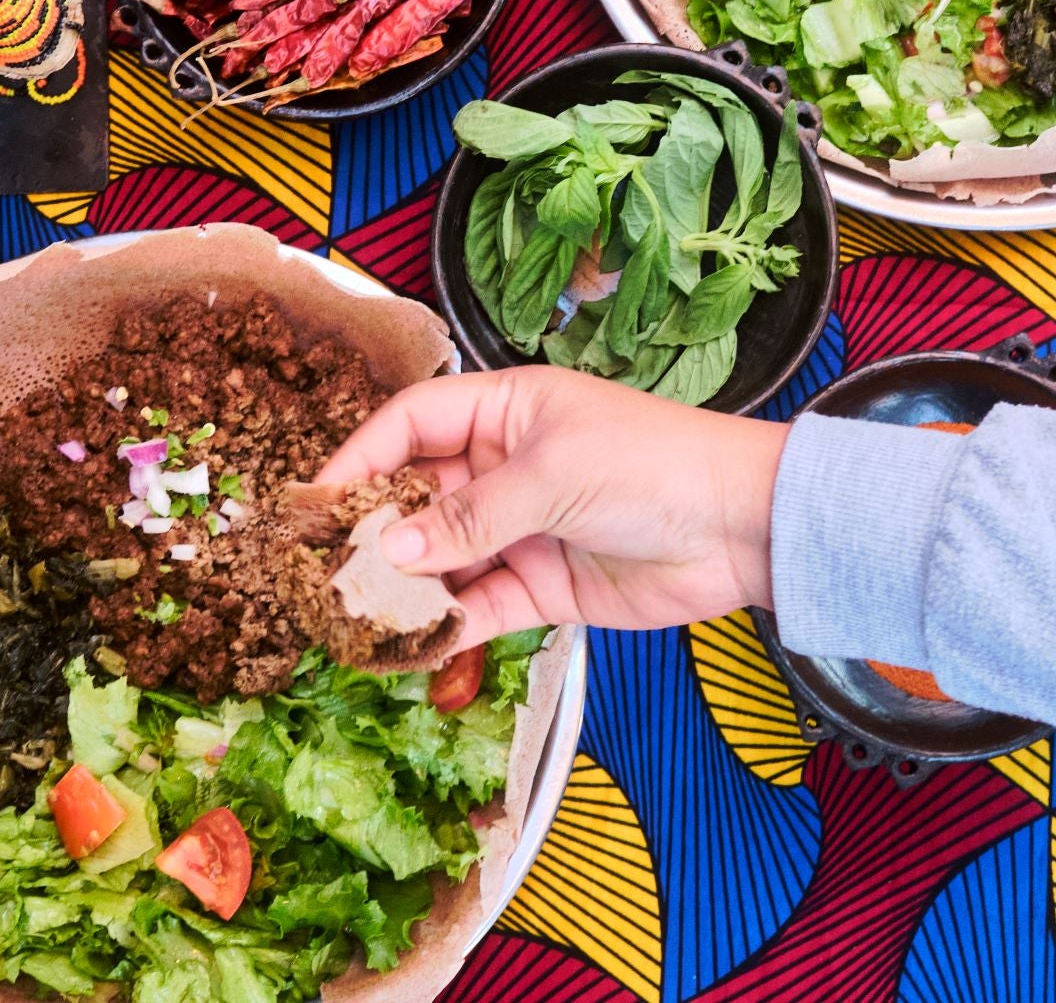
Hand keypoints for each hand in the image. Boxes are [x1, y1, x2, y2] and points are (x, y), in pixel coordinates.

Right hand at [317, 367, 787, 646]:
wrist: (742, 527)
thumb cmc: (656, 464)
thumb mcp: (554, 474)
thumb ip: (470, 516)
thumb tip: (388, 548)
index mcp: (506, 411)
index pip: (410, 424)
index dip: (359, 458)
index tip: (313, 503)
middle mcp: (504, 466)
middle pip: (415, 496)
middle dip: (370, 531)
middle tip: (320, 572)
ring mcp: (520, 529)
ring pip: (440, 558)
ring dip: (400, 586)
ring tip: (351, 617)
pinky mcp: (541, 587)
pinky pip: (476, 607)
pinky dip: (442, 626)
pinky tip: (405, 645)